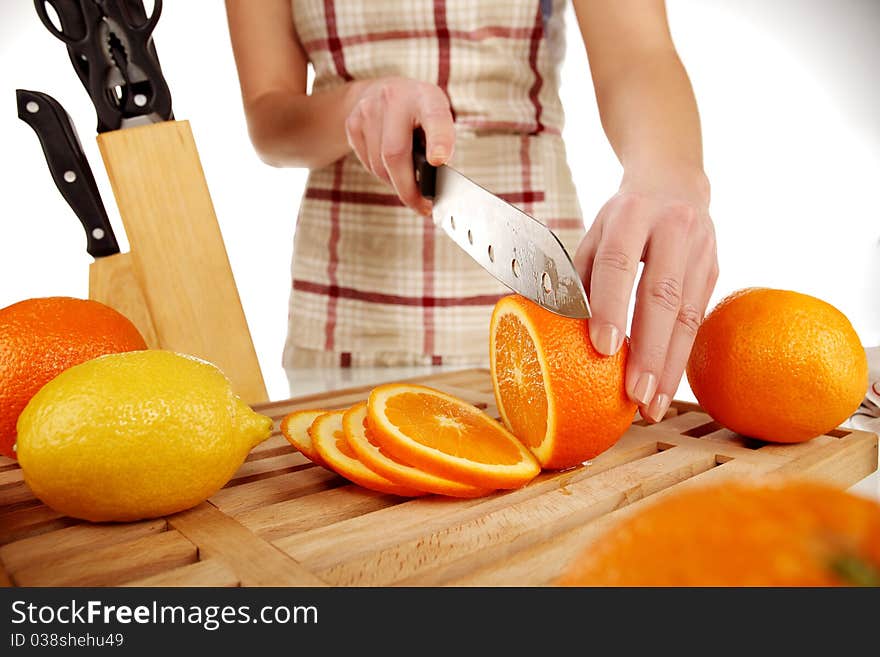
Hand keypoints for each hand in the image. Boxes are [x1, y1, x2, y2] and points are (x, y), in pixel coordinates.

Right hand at [344, 77, 454, 215]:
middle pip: (395, 154)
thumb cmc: (418, 112)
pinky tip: (391, 167)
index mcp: (426, 97)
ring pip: (379, 166)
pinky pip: (367, 164)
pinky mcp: (352, 123)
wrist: (379, 90)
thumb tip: (435, 185)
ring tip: (408, 184)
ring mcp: (368, 109)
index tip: (439, 160)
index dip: (438, 141)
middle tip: (422, 207)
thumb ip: (440, 145)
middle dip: (408, 189)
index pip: (434, 119)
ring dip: (395, 183)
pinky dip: (382, 174)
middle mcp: (395, 98)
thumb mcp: (437, 118)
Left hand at [574, 176, 717, 422]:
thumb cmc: (621, 219)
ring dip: (668, 365)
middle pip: (662, 295)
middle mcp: (672, 228)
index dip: (611, 305)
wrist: (674, 181)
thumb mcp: (594, 234)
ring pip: (687, 314)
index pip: (619, 262)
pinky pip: (699, 320)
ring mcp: (700, 249)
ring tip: (650, 406)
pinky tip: (665, 387)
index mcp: (630, 214)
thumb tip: (553, 329)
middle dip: (648, 349)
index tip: (602, 348)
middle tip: (632, 394)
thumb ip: (579, 277)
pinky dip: (680, 357)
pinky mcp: (715, 270)